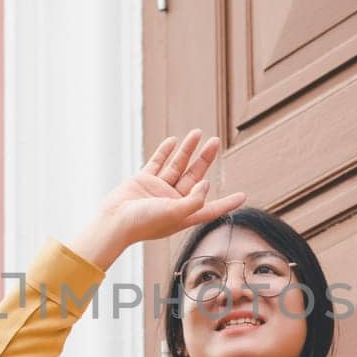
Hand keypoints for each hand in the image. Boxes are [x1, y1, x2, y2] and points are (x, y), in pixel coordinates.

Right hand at [70, 131, 246, 265]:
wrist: (114, 221)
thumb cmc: (144, 223)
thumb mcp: (175, 214)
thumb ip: (194, 200)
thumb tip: (206, 183)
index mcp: (184, 214)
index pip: (210, 207)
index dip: (227, 202)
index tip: (242, 196)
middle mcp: (173, 201)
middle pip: (195, 177)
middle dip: (205, 159)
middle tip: (216, 141)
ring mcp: (158, 190)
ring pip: (177, 166)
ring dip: (187, 149)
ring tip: (197, 133)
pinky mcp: (143, 181)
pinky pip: (158, 162)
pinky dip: (165, 151)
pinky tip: (175, 140)